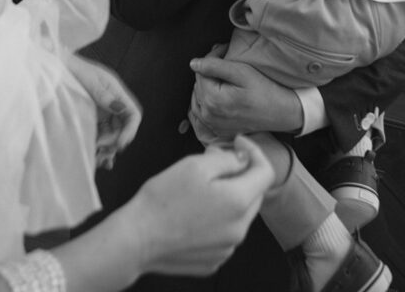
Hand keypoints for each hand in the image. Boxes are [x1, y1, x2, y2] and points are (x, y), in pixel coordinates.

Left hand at [66, 54, 141, 168]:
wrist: (54, 67)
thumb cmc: (72, 68)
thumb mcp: (88, 80)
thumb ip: (103, 95)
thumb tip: (120, 108)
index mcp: (115, 91)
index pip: (133, 114)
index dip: (130, 130)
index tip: (120, 144)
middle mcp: (111, 103)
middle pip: (122, 128)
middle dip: (114, 142)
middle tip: (99, 150)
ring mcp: (101, 111)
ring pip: (111, 134)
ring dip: (107, 147)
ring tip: (97, 158)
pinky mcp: (90, 117)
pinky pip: (99, 134)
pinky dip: (99, 146)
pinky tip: (96, 156)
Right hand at [128, 136, 273, 275]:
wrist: (138, 239)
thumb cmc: (163, 199)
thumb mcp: (195, 165)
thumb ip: (226, 159)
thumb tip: (242, 158)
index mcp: (238, 202)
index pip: (266, 173)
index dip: (254, 152)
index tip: (237, 142)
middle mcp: (239, 229)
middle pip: (254, 194)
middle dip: (240, 173)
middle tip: (213, 159)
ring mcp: (227, 248)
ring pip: (239, 214)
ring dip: (228, 196)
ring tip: (200, 185)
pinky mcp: (214, 261)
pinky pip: (225, 233)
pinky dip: (218, 218)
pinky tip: (194, 211)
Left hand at [189, 54, 302, 135]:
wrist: (282, 113)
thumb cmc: (265, 90)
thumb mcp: (242, 72)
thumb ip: (215, 66)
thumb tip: (193, 63)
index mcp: (212, 100)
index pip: (200, 72)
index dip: (212, 57)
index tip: (225, 50)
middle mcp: (208, 115)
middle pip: (198, 84)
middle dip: (210, 70)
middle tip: (226, 59)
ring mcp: (212, 125)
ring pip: (198, 97)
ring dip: (207, 85)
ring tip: (224, 76)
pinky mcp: (218, 129)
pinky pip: (202, 112)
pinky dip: (206, 100)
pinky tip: (218, 93)